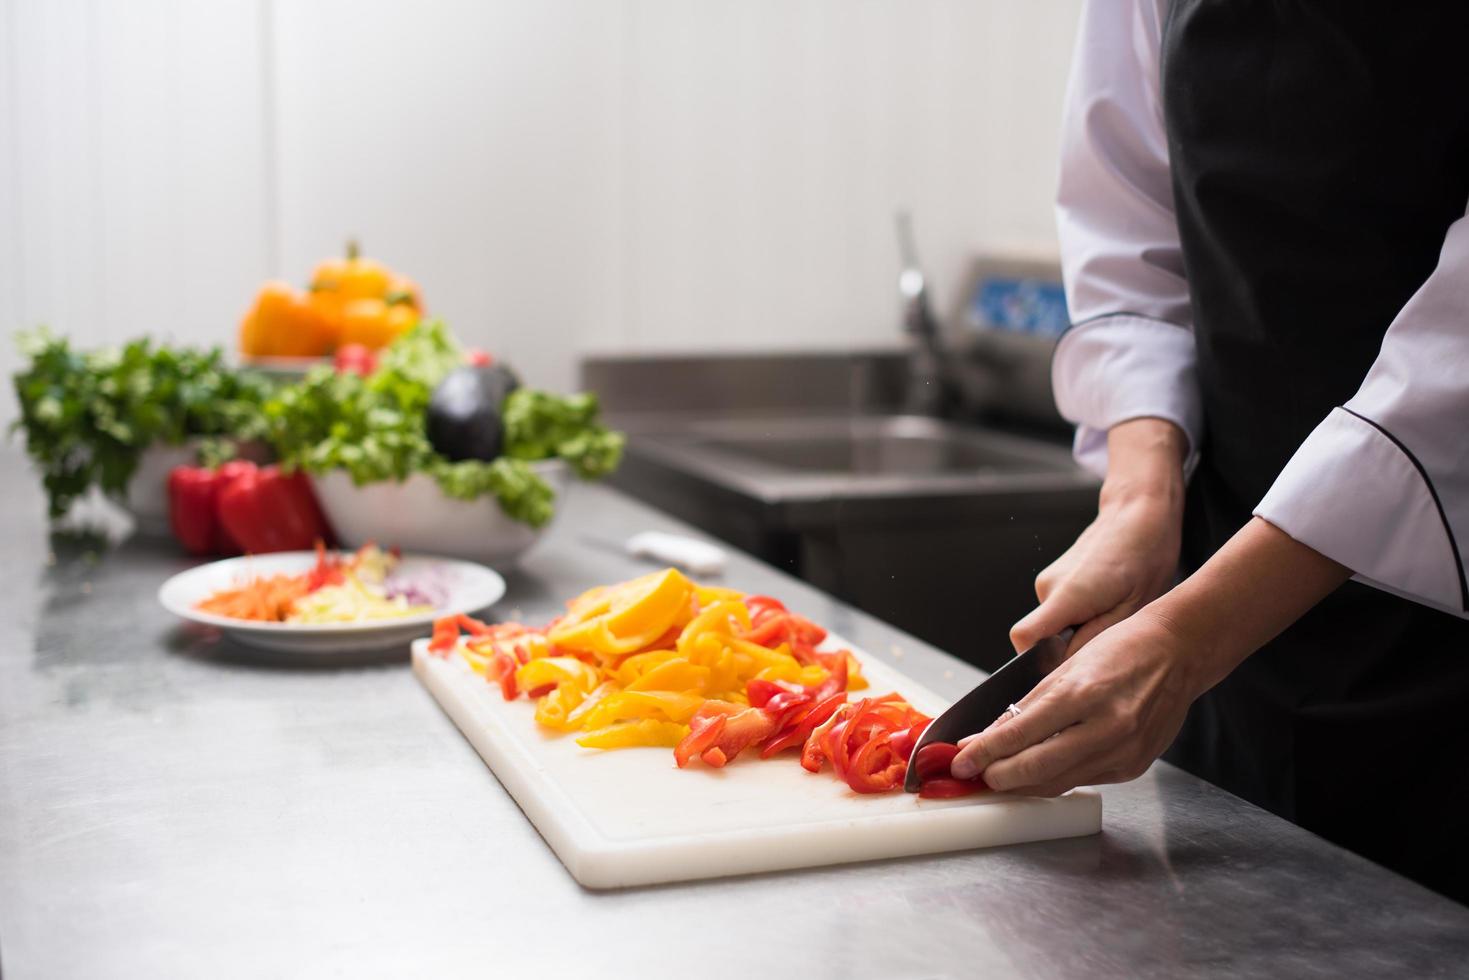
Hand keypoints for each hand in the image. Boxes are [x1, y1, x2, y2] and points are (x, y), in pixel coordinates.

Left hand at [953, 608, 1199, 794]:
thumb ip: (1026, 707)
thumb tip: (988, 736)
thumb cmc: (1121, 649)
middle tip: (974, 776)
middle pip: (1036, 770)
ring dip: (1023, 784)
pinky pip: (1083, 779)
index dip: (984, 752)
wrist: (1178, 653)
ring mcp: (1122, 752)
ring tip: (997, 776)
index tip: (960, 762)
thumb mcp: (1064, 668)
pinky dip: (1055, 777)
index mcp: (1082, 695)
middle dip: (997, 777)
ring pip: (1058, 782)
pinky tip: (1038, 770)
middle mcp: (1104, 728)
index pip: (1019, 734)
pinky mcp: (1133, 767)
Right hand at [1010, 418, 1186, 656]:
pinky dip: (1079, 619)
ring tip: (1112, 614)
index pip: (1025, 637)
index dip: (1037, 661)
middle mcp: (1048, 586)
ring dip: (1078, 631)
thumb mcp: (1133, 608)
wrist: (1139, 516)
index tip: (1066, 667)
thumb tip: (1069, 667)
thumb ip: (1096, 640)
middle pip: (1040, 638)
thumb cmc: (1146, 557)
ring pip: (1053, 627)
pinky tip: (1106, 604)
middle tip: (1108, 636)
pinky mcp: (1054, 580)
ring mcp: (1048, 581)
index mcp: (1068, 594)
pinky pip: (1058, 614)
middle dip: (1070, 648)